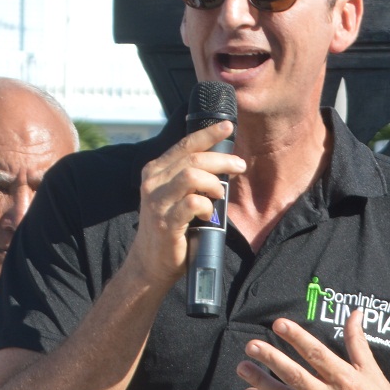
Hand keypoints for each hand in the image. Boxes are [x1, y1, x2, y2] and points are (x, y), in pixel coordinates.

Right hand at [122, 122, 246, 289]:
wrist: (150, 263)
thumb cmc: (170, 227)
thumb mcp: (174, 195)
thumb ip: (188, 177)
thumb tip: (222, 162)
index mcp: (155, 171)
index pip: (184, 145)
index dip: (207, 134)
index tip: (228, 126)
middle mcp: (152, 182)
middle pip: (192, 159)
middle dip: (221, 160)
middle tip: (239, 166)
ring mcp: (157, 203)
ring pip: (191, 177)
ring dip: (214, 183)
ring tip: (220, 195)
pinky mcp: (165, 223)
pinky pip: (192, 204)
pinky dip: (206, 206)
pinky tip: (208, 213)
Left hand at [237, 309, 389, 389]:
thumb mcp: (374, 372)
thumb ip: (358, 342)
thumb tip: (354, 313)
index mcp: (346, 379)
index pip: (316, 353)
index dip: (296, 337)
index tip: (278, 324)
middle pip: (295, 375)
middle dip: (271, 359)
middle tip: (251, 346)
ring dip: (261, 382)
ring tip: (243, 368)